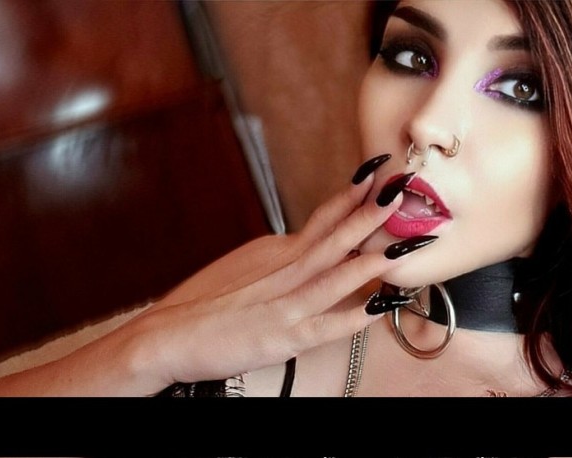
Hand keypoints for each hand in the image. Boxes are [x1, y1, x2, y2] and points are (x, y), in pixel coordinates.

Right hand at [124, 155, 429, 393]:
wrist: (167, 334)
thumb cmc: (206, 302)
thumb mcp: (250, 267)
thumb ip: (285, 257)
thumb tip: (312, 246)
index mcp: (278, 251)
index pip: (323, 218)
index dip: (351, 196)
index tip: (377, 173)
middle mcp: (284, 270)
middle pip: (333, 236)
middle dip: (370, 213)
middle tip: (401, 188)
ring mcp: (286, 303)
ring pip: (336, 276)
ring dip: (371, 258)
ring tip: (405, 244)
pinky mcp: (283, 336)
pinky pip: (328, 326)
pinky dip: (356, 316)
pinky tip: (382, 307)